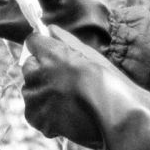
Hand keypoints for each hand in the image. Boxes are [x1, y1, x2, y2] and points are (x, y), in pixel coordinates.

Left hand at [21, 27, 149, 149]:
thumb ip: (67, 42)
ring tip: (70, 103)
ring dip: (43, 95)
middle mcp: (39, 74)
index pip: (33, 41)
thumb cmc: (112, 85)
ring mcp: (36, 98)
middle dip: (43, 72)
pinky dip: (46, 117)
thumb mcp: (93, 57)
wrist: (120, 120)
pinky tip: (66, 117)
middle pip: (29, 67)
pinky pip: (34, 114)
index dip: (44, 48)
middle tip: (66, 83)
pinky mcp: (38, 120)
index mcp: (52, 54)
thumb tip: (52, 29)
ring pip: (30, 92)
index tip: (53, 55)